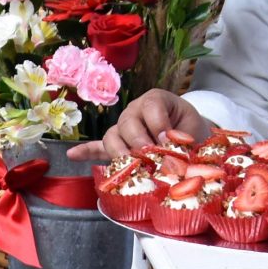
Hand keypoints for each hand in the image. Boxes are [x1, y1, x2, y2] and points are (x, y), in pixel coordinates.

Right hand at [68, 90, 213, 162]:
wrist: (192, 140)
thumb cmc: (193, 132)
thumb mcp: (194, 130)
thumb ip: (183, 140)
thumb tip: (172, 154)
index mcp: (156, 101)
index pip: (151, 107)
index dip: (159, 125)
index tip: (169, 143)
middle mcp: (135, 111)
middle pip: (128, 124)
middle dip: (140, 144)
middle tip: (154, 160)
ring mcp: (123, 128)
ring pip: (113, 137)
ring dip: (121, 154)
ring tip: (132, 167)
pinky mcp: (117, 146)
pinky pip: (98, 147)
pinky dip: (86, 151)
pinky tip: (72, 154)